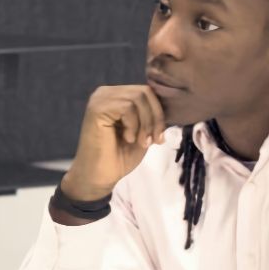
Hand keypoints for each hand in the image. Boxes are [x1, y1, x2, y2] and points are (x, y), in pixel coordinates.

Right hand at [56, 85, 168, 210]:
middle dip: (155, 118)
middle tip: (152, 141)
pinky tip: (127, 139)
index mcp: (116, 96)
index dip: (159, 113)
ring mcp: (100, 99)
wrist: (100, 177)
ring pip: (138, 98)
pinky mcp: (97, 109)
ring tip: (140, 142)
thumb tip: (171, 103)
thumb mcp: (143, 132)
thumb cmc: (119, 157)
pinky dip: (133, 125)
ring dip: (145, 124)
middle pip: (145, 92)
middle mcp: (106, 93)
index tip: (159, 138)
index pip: (147, 92)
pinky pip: (127, 107)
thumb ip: (151, 115)